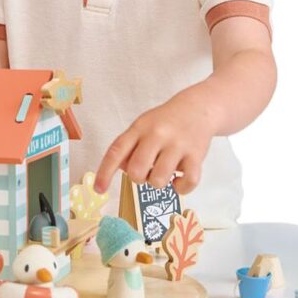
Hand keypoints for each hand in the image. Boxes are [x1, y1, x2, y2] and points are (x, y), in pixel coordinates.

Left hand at [93, 95, 216, 195]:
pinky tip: (179, 179)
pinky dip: (181, 188)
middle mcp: (157, 135)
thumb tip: (122, 170)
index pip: (116, 151)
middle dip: (138, 178)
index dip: (105, 172)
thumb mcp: (142, 126)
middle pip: (136, 171)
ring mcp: (177, 145)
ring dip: (159, 182)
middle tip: (147, 169)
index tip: (99, 189)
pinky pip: (186, 183)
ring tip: (164, 170)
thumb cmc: (165, 122)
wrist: (198, 108)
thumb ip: (129, 147)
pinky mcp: (196, 155)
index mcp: (139, 128)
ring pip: (158, 180)